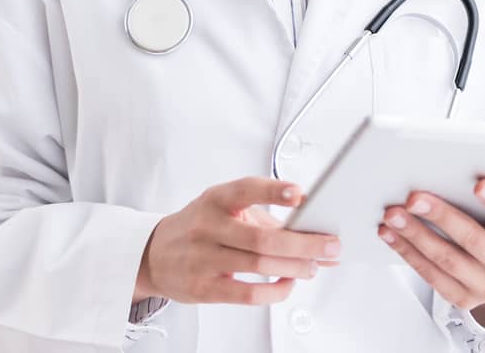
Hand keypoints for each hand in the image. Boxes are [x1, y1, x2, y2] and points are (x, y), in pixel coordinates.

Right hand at [135, 176, 339, 305]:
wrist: (154, 254)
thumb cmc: (202, 227)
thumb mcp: (228, 209)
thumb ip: (270, 218)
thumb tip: (316, 231)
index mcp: (216, 200)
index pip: (246, 190)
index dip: (273, 191)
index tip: (299, 193)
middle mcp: (207, 226)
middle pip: (262, 238)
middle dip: (303, 244)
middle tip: (330, 245)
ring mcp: (203, 259)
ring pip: (258, 265)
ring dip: (294, 267)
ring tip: (314, 266)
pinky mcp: (203, 288)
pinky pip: (246, 294)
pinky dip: (274, 291)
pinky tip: (288, 284)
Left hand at [379, 178, 484, 325]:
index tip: (479, 185)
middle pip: (471, 239)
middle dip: (440, 216)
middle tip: (414, 198)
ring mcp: (484, 286)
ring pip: (445, 260)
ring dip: (415, 236)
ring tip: (394, 215)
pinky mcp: (461, 298)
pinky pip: (430, 275)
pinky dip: (408, 253)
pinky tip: (392, 235)